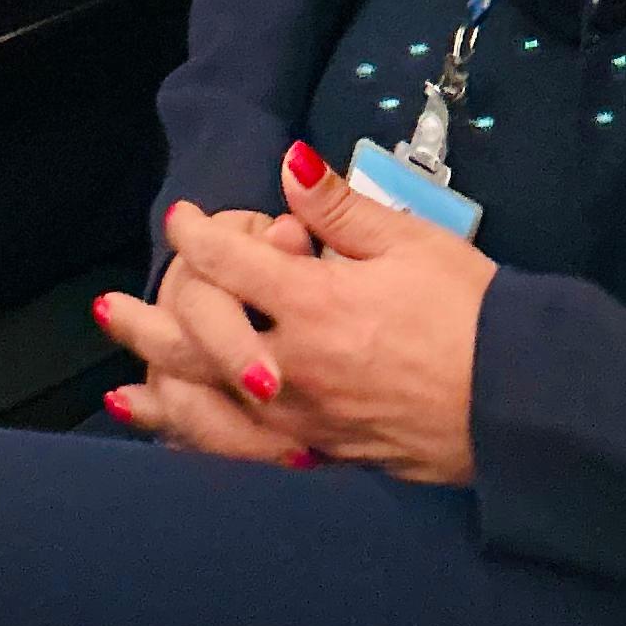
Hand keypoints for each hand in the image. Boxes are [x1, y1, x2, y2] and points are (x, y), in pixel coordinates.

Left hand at [107, 149, 494, 485]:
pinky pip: (244, 458)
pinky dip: (203, 450)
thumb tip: (289, 165)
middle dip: (148, 321)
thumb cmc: (474, 315)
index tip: (183, 219)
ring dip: (159, 396)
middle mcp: (294, 370)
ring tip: (122, 389)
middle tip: (107, 308)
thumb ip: (340, 209)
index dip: (200, 236)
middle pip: (198, 343)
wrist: (519, 402)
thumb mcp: (411, 242)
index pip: (233, 263)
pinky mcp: (323, 460)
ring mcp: (304, 424)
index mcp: (316, 306)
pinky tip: (185, 448)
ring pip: (208, 411)